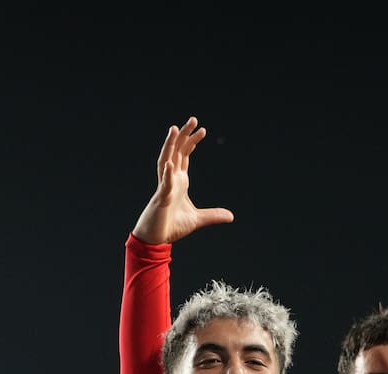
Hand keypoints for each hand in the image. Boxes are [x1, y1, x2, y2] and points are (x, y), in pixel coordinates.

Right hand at [132, 116, 233, 243]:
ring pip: (166, 160)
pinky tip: (170, 163)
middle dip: (184, 135)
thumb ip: (213, 215)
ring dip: (170, 145)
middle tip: (193, 119)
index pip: (184, 156)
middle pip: (176, 152)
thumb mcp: (197, 220)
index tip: (202, 130)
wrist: (156, 240)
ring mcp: (164, 187)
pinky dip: (167, 173)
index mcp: (179, 181)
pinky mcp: (161, 200)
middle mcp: (170, 180)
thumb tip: (231, 216)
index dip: (191, 142)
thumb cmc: (171, 227)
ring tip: (174, 129)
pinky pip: (164, 184)